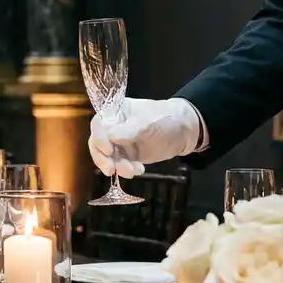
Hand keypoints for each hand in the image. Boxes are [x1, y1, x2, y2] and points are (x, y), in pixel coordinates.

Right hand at [88, 97, 202, 178]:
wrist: (184, 131)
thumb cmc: (165, 118)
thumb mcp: (147, 122)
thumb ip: (128, 130)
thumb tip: (109, 137)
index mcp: (115, 112)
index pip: (98, 124)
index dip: (99, 138)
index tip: (108, 151)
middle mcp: (113, 127)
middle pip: (97, 143)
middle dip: (103, 158)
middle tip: (111, 170)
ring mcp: (119, 143)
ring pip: (107, 158)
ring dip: (117, 167)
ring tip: (133, 171)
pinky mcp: (127, 156)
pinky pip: (119, 165)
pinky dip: (126, 170)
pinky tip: (139, 170)